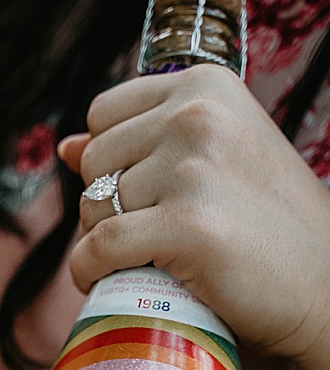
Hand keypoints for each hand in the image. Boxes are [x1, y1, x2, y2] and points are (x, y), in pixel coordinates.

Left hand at [60, 64, 329, 369]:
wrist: (326, 284)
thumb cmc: (266, 223)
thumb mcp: (213, 161)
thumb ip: (143, 144)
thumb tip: (65, 145)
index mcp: (206, 86)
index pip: (103, 114)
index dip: (111, 159)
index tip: (141, 190)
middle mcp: (198, 115)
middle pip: (94, 161)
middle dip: (105, 202)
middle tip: (147, 232)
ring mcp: (193, 168)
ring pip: (92, 205)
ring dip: (102, 240)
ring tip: (146, 255)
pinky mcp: (188, 225)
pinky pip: (98, 247)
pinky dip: (90, 271)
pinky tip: (110, 280)